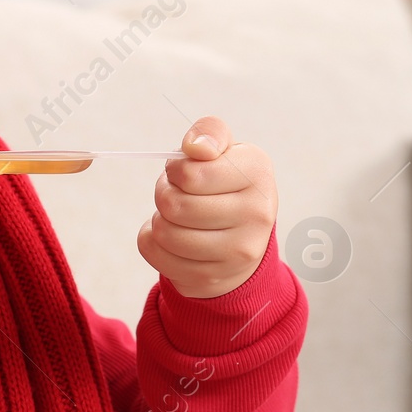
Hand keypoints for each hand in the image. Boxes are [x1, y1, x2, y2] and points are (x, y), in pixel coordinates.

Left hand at [137, 116, 277, 298]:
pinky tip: (173, 238)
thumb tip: (194, 147)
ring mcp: (237, 253)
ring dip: (159, 218)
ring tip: (177, 215)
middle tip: (177, 194)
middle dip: (165, 193)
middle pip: (175, 205)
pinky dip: (153, 242)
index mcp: (258, 173)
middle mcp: (257, 215)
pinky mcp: (212, 278)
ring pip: (163, 232)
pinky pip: (155, 253)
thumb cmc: (226, 186)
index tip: (184, 171)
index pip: (191, 173)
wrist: (242, 240)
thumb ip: (210, 133)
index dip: (176, 169)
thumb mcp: (225, 151)